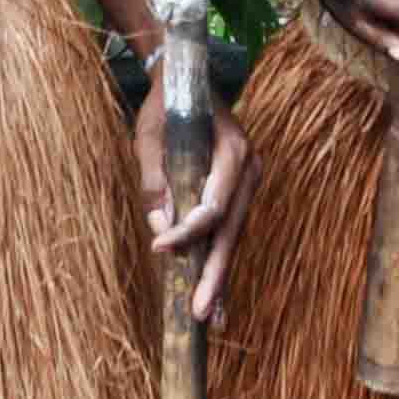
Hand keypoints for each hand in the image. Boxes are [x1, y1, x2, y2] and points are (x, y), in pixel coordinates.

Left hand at [130, 93, 253, 324]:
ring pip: (232, 238)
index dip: (187, 231)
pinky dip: (220, 264)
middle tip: (201, 312)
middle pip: (230, 231)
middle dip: (214, 273)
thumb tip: (159, 226)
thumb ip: (155, 179)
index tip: (158, 246)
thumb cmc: (166, 105)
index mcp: (234, 151)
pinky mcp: (238, 196)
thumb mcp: (149, 134)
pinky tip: (218, 301)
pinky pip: (229, 233)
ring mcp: (248, 184)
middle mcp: (249, 170)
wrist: (188, 80)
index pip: (213, 205)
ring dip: (219, 277)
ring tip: (212, 319)